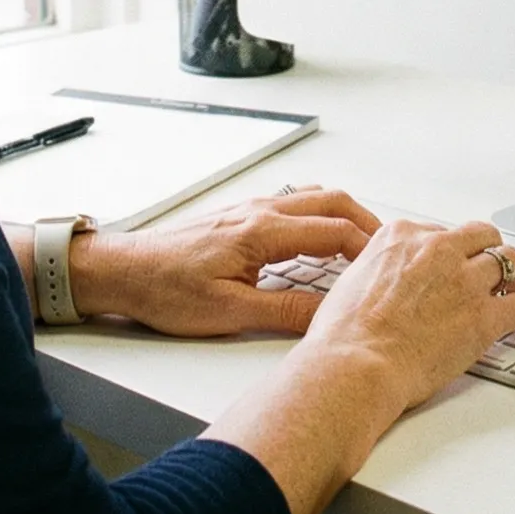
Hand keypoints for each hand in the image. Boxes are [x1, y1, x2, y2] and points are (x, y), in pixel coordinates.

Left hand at [70, 186, 380, 336]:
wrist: (123, 272)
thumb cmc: (166, 290)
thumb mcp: (230, 312)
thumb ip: (286, 311)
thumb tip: (332, 315)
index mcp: (263, 230)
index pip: (335, 230)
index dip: (369, 249)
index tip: (390, 269)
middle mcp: (261, 211)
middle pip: (333, 201)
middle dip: (368, 225)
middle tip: (391, 253)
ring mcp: (251, 210)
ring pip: (314, 198)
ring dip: (345, 217)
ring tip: (365, 248)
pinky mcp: (240, 218)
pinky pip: (295, 206)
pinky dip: (321, 217)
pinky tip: (321, 243)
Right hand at [296, 218, 514, 413]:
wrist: (354, 365)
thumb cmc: (344, 335)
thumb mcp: (352, 281)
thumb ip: (378, 270)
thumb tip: (385, 279)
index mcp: (402, 237)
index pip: (441, 232)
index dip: (452, 252)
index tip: (455, 265)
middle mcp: (437, 250)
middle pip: (481, 236)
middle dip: (489, 252)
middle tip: (494, 270)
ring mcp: (464, 281)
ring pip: (508, 262)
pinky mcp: (484, 316)